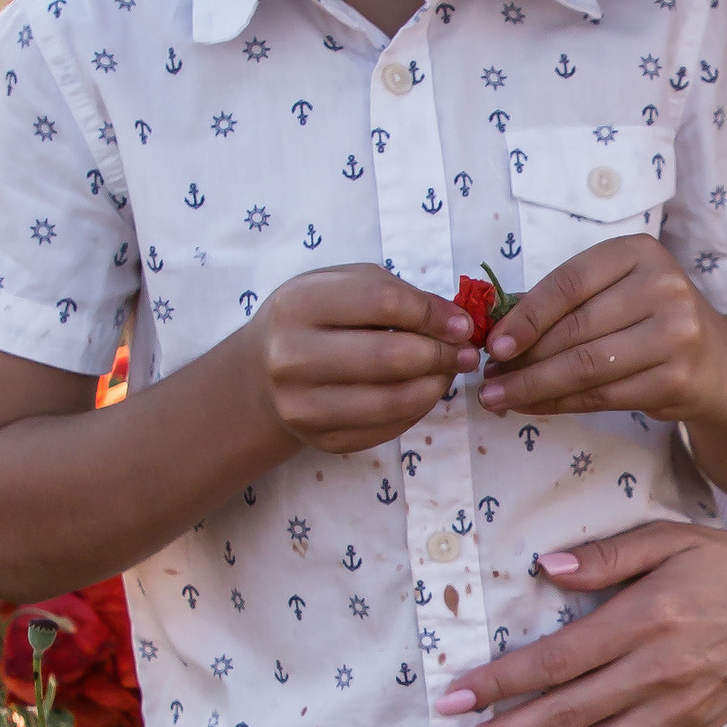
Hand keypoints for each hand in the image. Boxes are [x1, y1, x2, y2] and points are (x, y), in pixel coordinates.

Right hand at [247, 265, 471, 454]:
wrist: (261, 373)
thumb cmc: (314, 318)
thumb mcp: (343, 286)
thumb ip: (397, 294)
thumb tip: (456, 322)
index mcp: (299, 304)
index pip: (384, 304)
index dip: (433, 313)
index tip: (461, 322)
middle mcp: (292, 357)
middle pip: (390, 357)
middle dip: (441, 354)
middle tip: (464, 352)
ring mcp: (303, 405)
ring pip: (393, 401)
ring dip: (436, 385)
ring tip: (449, 371)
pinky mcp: (322, 440)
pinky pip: (388, 428)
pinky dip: (418, 409)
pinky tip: (423, 391)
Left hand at [477, 238, 726, 428]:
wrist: (720, 363)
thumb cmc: (652, 321)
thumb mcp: (617, 292)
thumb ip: (567, 302)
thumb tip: (495, 330)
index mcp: (640, 252)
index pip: (570, 282)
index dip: (526, 315)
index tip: (493, 343)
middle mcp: (664, 287)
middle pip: (575, 329)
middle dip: (523, 358)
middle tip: (487, 377)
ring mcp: (676, 334)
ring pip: (585, 367)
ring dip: (533, 386)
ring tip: (498, 396)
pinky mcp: (675, 379)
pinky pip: (602, 396)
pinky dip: (559, 404)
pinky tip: (532, 406)